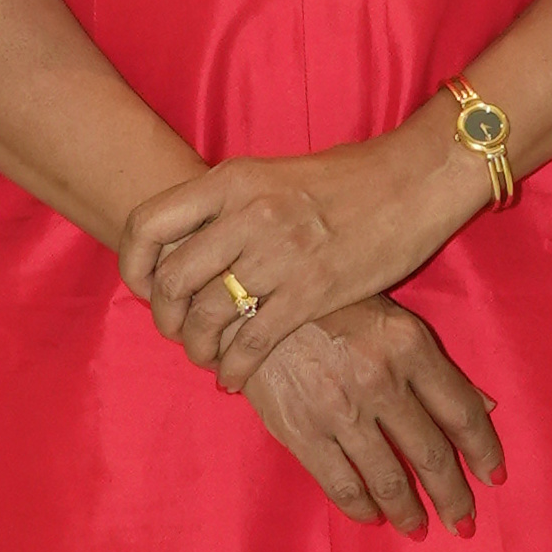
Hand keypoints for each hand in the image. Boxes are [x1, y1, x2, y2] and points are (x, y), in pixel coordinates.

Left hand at [123, 116, 490, 383]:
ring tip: (207, 358)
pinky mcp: (313, 292)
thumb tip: (189, 246)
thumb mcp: (273, 174)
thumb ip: (230, 206)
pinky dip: (235, 366)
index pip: (148, 224)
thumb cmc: (349, 177)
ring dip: (199, 347)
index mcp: (232, 181)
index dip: (134, 265)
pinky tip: (235, 377)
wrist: (416, 180)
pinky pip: (253, 341)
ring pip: (209, 316)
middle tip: (178, 332)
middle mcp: (247, 215)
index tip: (145, 287)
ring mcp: (279, 254)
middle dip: (167, 317)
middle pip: (173, 280)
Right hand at [240, 301, 503, 535]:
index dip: (484, 450)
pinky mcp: (301, 431)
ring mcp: (339, 410)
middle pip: (431, 453)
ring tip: (419, 529)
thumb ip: (435, 365)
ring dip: (408, 511)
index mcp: (408, 346)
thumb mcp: (388, 319)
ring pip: (387, 477)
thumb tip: (487, 406)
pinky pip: (341, 484)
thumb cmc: (326, 305)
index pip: (462, 411)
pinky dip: (361, 508)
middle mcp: (380, 380)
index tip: (494, 477)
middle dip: (453, 495)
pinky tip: (373, 517)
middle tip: (464, 523)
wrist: (248, 303)